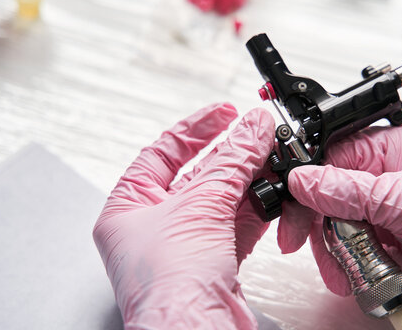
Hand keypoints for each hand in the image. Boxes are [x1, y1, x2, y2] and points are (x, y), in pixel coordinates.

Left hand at [93, 103, 274, 328]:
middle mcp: (155, 224)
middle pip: (198, 173)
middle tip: (256, 132)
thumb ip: (229, 163)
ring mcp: (187, 242)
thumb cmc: (167, 288)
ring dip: (249, 177)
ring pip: (223, 198)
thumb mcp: (198, 207)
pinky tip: (272, 189)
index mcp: (129, 206)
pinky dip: (257, 205)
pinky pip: (238, 222)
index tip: (222, 113)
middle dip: (230, 153)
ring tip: (270, 155)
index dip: (194, 128)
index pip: (162, 151)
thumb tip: (251, 128)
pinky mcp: (214, 260)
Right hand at [278, 125, 401, 325]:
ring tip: (344, 269)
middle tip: (302, 243)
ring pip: (328, 225)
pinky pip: (343, 248)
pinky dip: (342, 264)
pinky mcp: (376, 238)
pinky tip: (353, 274)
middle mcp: (375, 177)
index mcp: (383, 150)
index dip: (304, 185)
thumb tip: (303, 180)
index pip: (326, 159)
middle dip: (314, 224)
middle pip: (321, 195)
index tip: (292, 212)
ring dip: (329, 251)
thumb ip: (349, 192)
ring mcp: (375, 209)